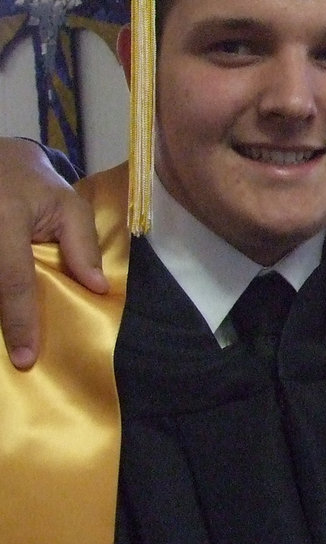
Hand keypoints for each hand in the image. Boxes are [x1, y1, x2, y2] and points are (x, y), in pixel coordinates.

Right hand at [0, 138, 106, 368]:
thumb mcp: (69, 204)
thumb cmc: (35, 185)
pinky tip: (6, 317)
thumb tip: (98, 288)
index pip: (14, 280)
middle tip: (21, 357)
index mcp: (5, 220)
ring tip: (15, 341)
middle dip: (5, 325)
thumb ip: (82, 245)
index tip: (26, 356)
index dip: (20, 320)